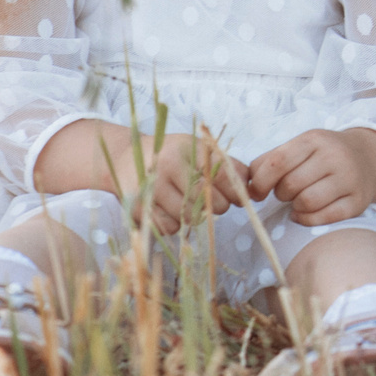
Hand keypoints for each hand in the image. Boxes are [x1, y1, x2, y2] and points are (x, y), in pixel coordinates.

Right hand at [35, 123, 248, 235]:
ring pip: (189, 218)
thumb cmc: (170, 153)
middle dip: (218, 206)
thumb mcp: (197, 148)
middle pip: (208, 201)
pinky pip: (169, 227)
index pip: (223, 176)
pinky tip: (169, 209)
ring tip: (188, 203)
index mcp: (188, 149)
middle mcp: (168, 166)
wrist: (124, 156)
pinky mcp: (136, 206)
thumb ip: (225, 164)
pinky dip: (174, 223)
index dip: (237, 192)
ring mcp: (150, 188)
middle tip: (213, 202)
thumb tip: (251, 189)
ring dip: (195, 216)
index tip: (240, 199)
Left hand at [248, 128, 375, 226]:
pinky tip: (307, 212)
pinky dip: (308, 219)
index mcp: (315, 140)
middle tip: (287, 192)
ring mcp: (350, 178)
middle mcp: (335, 156)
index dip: (260, 182)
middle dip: (281, 194)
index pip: (277, 162)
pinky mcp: (358, 201)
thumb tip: (247, 185)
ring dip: (295, 207)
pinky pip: (325, 218)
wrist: (368, 158)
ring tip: (299, 201)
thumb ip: (270, 161)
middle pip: (291, 185)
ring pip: (307, 202)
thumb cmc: (323, 155)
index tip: (257, 191)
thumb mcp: (300, 147)